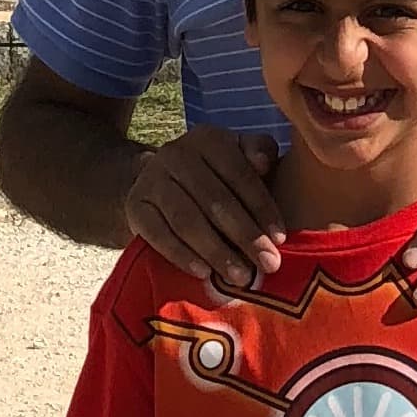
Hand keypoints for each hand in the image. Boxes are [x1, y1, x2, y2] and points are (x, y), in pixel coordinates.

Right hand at [123, 124, 287, 292]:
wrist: (160, 184)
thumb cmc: (215, 177)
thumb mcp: (238, 158)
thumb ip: (259, 152)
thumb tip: (264, 163)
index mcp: (208, 139)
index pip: (239, 173)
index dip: (262, 207)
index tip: (280, 239)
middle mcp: (176, 153)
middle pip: (214, 200)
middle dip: (246, 236)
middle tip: (269, 265)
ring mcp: (151, 179)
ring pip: (187, 219)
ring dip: (216, 251)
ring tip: (241, 277)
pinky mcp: (135, 206)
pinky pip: (158, 234)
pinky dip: (182, 255)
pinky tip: (204, 273)